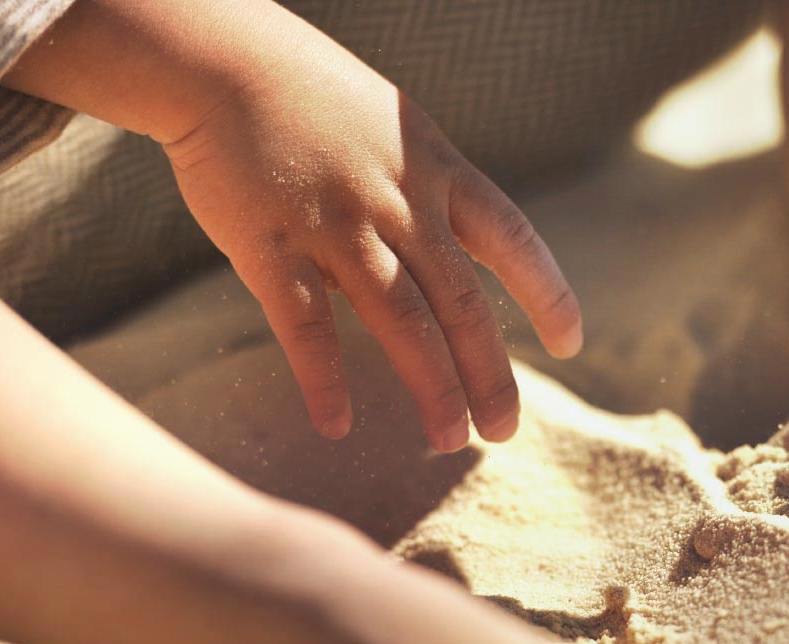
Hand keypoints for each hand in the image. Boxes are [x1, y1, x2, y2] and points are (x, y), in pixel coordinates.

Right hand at [161, 19, 581, 447]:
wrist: (219, 58)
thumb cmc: (311, 99)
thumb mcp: (396, 131)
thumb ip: (426, 197)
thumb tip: (443, 274)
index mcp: (438, 170)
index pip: (514, 240)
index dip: (548, 294)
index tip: (569, 344)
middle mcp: (399, 202)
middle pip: (462, 303)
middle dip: (489, 374)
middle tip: (503, 431)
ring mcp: (336, 225)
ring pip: (401, 323)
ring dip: (432, 389)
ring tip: (449, 441)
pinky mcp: (271, 245)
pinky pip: (306, 327)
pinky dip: (324, 381)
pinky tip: (337, 427)